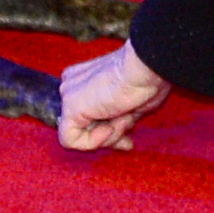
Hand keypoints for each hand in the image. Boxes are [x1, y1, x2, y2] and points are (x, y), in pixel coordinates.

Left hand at [59, 38, 168, 152]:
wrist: (144, 69)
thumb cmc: (145, 80)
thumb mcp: (131, 105)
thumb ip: (120, 121)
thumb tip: (124, 142)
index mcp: (86, 79)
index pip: (90, 114)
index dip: (109, 130)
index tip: (127, 136)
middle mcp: (73, 84)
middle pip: (85, 126)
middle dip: (109, 136)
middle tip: (126, 140)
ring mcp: (68, 94)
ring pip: (81, 134)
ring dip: (109, 134)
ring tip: (125, 117)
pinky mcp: (69, 107)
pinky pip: (71, 139)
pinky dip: (93, 141)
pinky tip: (109, 127)